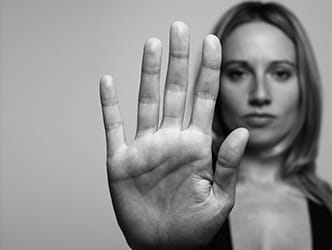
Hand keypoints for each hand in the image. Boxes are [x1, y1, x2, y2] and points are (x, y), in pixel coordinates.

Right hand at [100, 21, 248, 249]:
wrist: (163, 245)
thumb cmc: (193, 226)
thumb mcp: (220, 199)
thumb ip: (229, 165)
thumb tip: (243, 131)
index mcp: (196, 145)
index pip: (204, 98)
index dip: (209, 70)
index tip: (212, 42)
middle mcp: (170, 139)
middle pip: (175, 90)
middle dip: (178, 59)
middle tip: (179, 28)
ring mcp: (145, 147)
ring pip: (146, 101)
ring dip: (147, 73)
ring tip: (152, 45)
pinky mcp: (121, 160)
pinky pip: (113, 127)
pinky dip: (109, 105)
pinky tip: (107, 82)